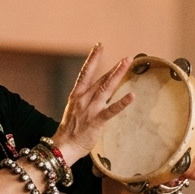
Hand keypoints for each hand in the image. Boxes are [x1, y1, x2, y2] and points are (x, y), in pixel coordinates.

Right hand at [53, 44, 134, 165]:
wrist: (63, 147)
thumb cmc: (70, 131)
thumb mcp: (75, 111)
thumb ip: (87, 101)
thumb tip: (100, 95)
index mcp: (76, 96)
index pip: (85, 73)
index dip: (93, 59)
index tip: (99, 46)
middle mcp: (83, 100)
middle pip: (100, 79)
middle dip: (114, 68)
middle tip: (127, 58)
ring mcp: (90, 110)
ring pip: (106, 89)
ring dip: (117, 75)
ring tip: (127, 65)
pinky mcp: (96, 121)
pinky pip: (111, 110)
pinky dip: (122, 103)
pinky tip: (132, 96)